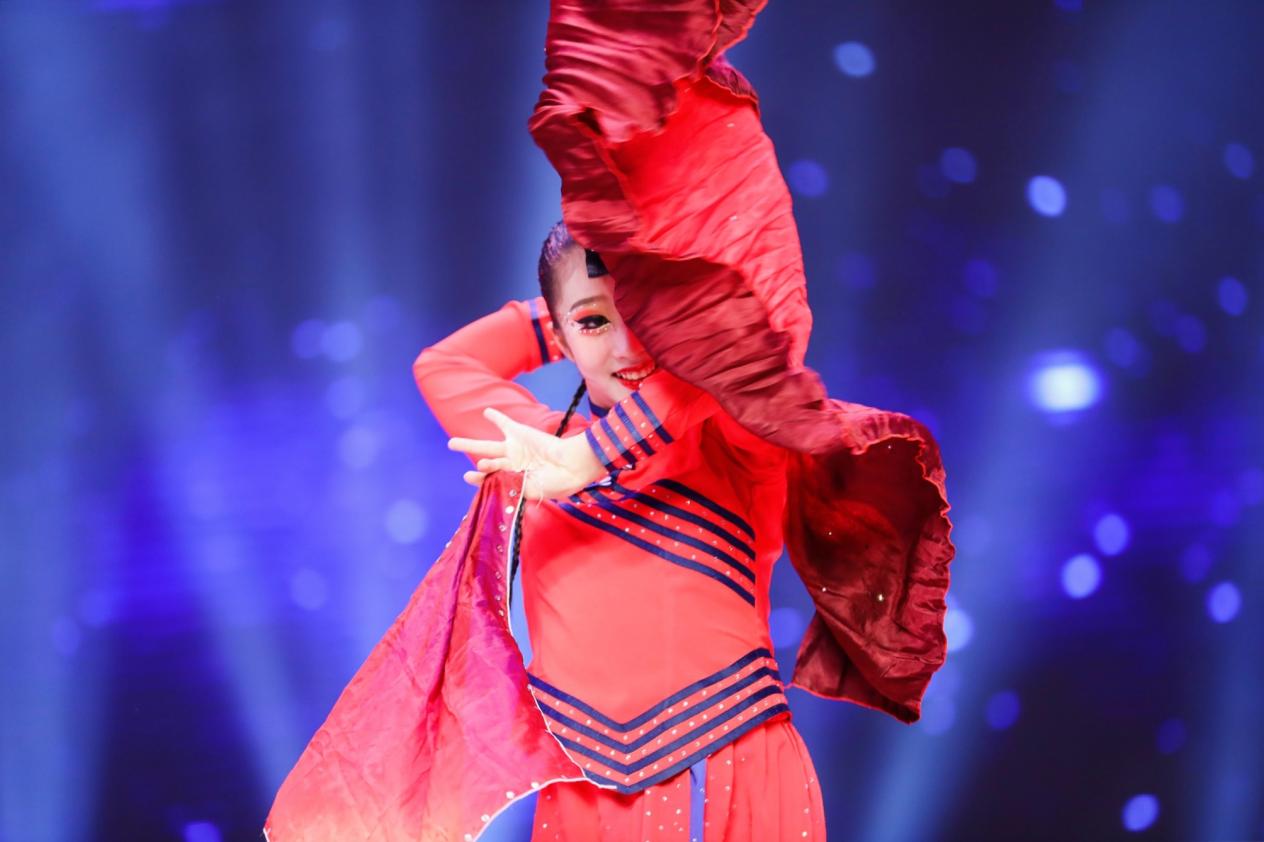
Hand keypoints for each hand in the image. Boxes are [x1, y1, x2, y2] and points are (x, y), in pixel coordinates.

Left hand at [448, 407, 605, 499]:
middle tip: (454, 458)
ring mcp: (515, 449)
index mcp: (516, 479)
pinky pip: (505, 424)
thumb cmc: (554, 483)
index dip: (479, 479)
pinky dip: (495, 418)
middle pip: (486, 462)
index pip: (492, 479)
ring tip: (452, 443)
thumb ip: (510, 488)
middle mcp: (513, 464)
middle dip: (470, 462)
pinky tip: (485, 413)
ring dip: (470, 444)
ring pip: (487, 445)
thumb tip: (489, 483)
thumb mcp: (530, 492)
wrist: (571, 466)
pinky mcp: (520, 434)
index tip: (468, 476)